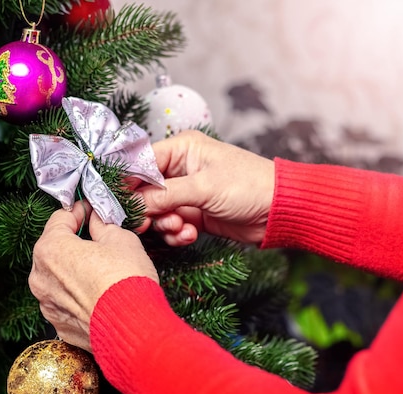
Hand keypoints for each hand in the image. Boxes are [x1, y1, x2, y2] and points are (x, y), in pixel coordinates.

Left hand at [29, 200, 158, 351]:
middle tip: (98, 237)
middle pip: (55, 249)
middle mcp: (41, 277)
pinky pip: (65, 301)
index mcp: (51, 250)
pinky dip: (78, 294)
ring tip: (102, 268)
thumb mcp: (121, 239)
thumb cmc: (127, 284)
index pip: (59, 218)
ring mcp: (48, 304)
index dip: (78, 211)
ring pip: (58, 277)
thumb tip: (98, 221)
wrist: (135, 331)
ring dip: (75, 269)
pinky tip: (99, 292)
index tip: (90, 210)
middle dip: (74, 241)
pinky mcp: (60, 324)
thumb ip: (103, 225)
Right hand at [136, 130, 274, 245]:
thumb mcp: (204, 188)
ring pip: (156, 212)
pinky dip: (177, 233)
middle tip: (148, 224)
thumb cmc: (249, 186)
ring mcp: (185, 193)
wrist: (280, 212)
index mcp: (181, 149)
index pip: (140, 163)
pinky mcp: (192, 214)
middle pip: (144, 191)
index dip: (128, 184)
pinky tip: (190, 235)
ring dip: (164, 225)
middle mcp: (179, 169)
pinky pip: (171, 225)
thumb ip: (165, 195)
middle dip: (148, 210)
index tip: (121, 205)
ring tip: (181, 228)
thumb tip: (133, 202)